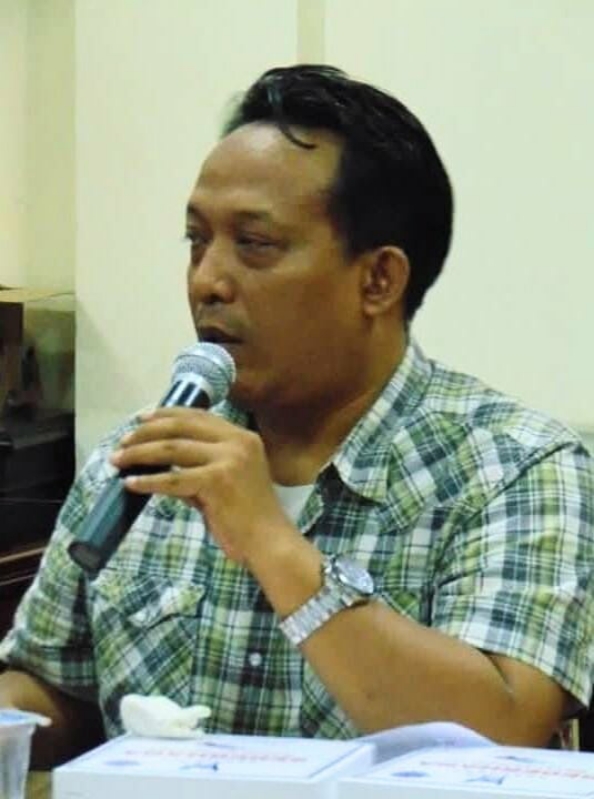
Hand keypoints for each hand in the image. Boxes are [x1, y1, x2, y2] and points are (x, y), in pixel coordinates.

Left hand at [110, 407, 298, 566]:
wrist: (268, 542)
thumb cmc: (247, 517)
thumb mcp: (224, 482)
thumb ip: (197, 469)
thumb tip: (159, 464)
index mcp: (242, 437)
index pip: (197, 416)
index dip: (165, 414)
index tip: (140, 419)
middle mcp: (237, 441)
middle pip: (181, 426)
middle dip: (146, 432)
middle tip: (122, 442)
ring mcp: (229, 459)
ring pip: (172, 448)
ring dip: (140, 453)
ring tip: (118, 460)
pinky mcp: (218, 480)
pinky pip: (173, 479)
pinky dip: (148, 481)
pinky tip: (131, 484)